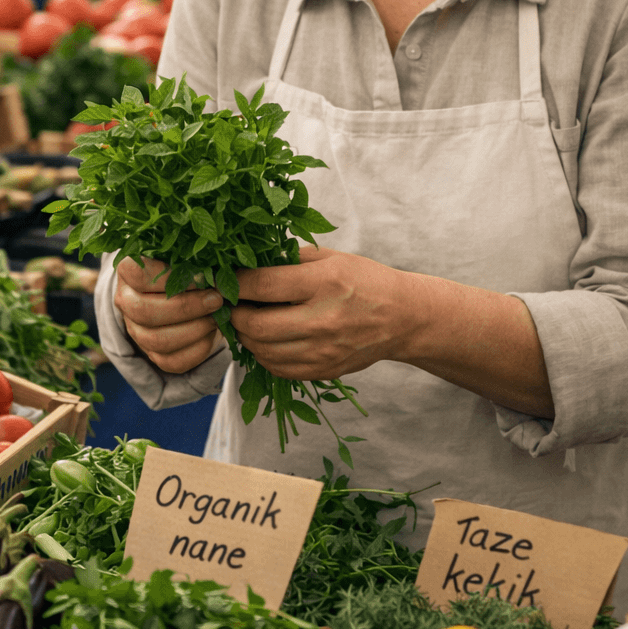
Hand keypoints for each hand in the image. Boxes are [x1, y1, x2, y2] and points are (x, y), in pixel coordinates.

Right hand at [114, 257, 225, 374]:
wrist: (178, 292)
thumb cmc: (183, 266)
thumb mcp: (183, 256)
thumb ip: (190, 259)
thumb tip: (212, 272)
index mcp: (127, 271)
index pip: (140, 276)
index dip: (171, 278)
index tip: (202, 276)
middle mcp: (125, 302)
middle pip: (145, 311)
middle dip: (186, 307)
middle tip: (216, 299)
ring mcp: (136, 330)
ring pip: (157, 340)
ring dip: (194, 329)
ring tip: (216, 317)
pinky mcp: (152, 354)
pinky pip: (171, 362)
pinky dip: (197, 350)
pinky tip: (212, 334)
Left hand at [230, 245, 409, 382]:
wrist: (402, 317)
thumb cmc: (364, 280)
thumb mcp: (330, 257)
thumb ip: (289, 260)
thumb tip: (246, 264)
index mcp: (324, 283)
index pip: (263, 285)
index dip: (235, 283)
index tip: (225, 280)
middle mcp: (323, 320)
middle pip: (256, 324)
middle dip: (234, 314)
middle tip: (231, 304)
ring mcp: (323, 351)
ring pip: (262, 350)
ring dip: (245, 336)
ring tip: (247, 321)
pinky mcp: (324, 371)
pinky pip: (278, 369)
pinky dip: (264, 354)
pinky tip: (267, 339)